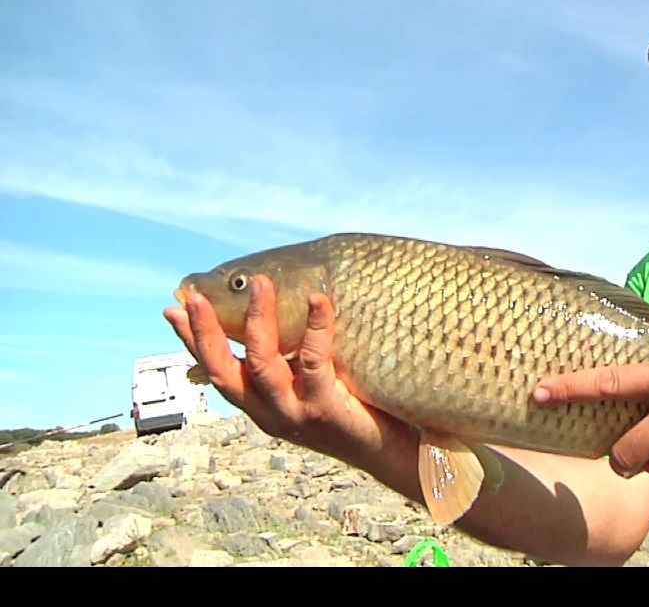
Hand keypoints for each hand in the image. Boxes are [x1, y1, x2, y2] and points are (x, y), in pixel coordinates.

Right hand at [162, 274, 404, 465]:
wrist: (390, 450)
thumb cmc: (352, 407)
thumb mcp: (308, 384)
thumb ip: (288, 359)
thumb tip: (274, 315)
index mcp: (259, 403)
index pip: (215, 369)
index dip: (192, 341)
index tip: (173, 308)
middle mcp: (269, 411)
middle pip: (223, 371)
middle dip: (205, 332)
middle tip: (196, 296)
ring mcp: (294, 412)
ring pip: (263, 364)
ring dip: (257, 321)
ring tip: (260, 284)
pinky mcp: (324, 410)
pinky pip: (314, 361)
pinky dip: (315, 327)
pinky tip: (317, 299)